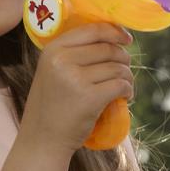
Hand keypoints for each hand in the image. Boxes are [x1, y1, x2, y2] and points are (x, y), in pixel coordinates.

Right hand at [19, 23, 134, 155]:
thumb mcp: (52, 71)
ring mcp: (76, 79)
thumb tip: (112, 37)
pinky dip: (127, 90)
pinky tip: (124, 97)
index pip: (93, 30)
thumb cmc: (52, 105)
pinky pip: (120, 85)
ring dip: (127, 77)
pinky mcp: (90, 98)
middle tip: (124, 72)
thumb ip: (73, 53)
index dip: (115, 31)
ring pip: (117, 68)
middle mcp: (62, 60)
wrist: (42, 140)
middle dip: (123, 59)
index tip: (127, 39)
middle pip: (108, 49)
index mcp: (53, 49)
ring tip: (124, 87)